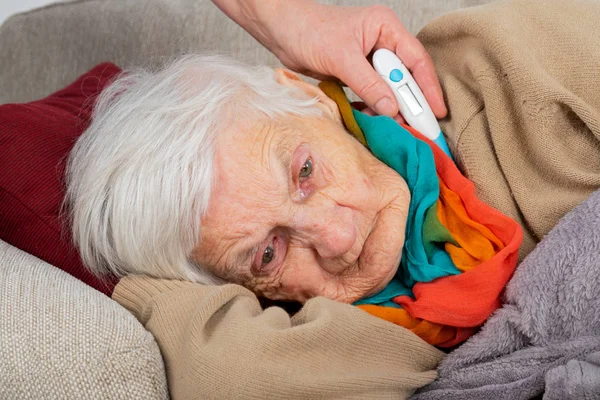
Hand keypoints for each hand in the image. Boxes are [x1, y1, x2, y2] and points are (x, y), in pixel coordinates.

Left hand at [213, 0, 446, 118]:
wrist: (281, 32)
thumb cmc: (309, 31)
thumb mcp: (342, 58)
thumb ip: (368, 84)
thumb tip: (392, 108)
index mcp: (385, 29)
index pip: (415, 60)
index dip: (427, 87)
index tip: (435, 112)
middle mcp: (381, 43)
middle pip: (404, 78)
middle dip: (410, 103)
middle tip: (420, 129)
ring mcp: (368, 60)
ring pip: (388, 89)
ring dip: (390, 109)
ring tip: (397, 129)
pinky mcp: (355, 74)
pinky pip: (371, 94)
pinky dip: (373, 108)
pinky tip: (375, 121)